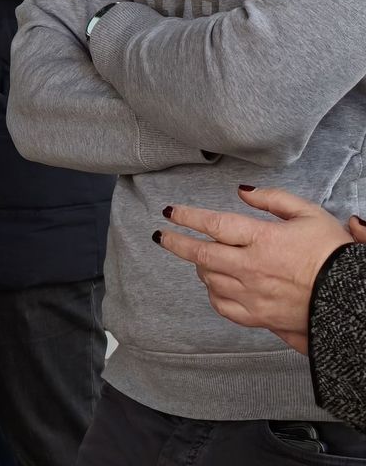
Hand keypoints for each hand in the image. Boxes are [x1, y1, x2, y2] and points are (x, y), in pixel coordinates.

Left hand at [157, 186, 352, 354]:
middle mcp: (252, 268)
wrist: (355, 299)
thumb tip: (243, 192)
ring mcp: (253, 295)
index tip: (170, 212)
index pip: (214, 224)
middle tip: (162, 237)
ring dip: (200, 266)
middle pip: (201, 254)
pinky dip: (213, 294)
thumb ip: (273, 199)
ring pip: (210, 280)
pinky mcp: (260, 317)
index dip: (188, 217)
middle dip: (177, 243)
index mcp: (263, 239)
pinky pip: (224, 307)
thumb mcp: (309, 214)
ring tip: (199, 257)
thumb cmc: (334, 254)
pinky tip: (214, 285)